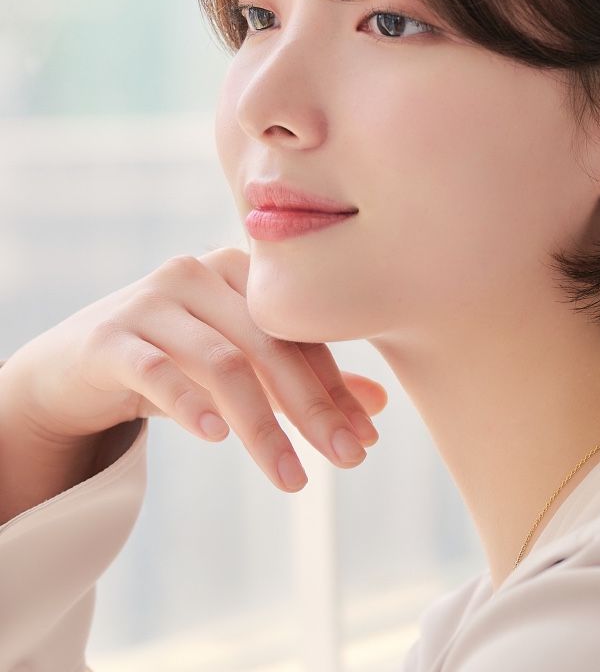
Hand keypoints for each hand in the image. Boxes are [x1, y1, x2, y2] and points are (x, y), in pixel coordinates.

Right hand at [4, 247, 387, 491]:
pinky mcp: (109, 337)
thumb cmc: (174, 359)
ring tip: (290, 476)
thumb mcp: (242, 366)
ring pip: (223, 362)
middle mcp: (199, 273)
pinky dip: (189, 402)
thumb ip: (304, 380)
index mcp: (240, 271)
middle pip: (269, 345)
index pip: (300, 332)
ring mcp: (152, 300)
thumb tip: (378, 410)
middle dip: (313, 408)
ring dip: (261, 425)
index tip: (366, 438)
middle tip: (347, 459)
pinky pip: (156, 369)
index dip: (337, 386)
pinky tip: (216, 435)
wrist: (73, 366)